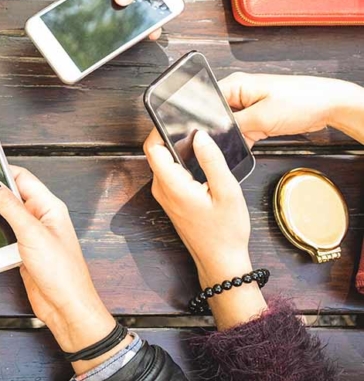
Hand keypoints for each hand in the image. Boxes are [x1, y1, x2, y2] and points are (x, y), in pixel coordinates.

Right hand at [0, 167, 117, 370]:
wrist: (66, 308)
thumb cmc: (61, 272)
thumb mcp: (32, 233)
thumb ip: (10, 206)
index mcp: (49, 206)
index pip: (23, 178)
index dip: (2, 171)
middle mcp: (41, 218)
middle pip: (12, 195)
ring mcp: (32, 235)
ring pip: (6, 216)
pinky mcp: (23, 251)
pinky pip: (4, 235)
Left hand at [144, 130, 266, 327]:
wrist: (220, 261)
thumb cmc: (225, 231)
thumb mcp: (227, 192)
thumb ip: (212, 161)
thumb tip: (200, 136)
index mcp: (171, 185)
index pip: (152, 148)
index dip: (160, 130)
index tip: (177, 119)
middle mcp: (162, 189)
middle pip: (157, 153)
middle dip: (172, 137)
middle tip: (195, 128)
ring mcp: (165, 196)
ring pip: (164, 163)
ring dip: (178, 151)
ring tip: (201, 142)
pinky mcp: (171, 200)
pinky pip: (170, 174)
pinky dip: (181, 163)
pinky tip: (200, 161)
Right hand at [219, 72, 363, 145]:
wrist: (330, 106)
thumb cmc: (302, 101)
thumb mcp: (262, 117)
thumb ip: (234, 125)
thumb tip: (215, 133)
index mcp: (236, 84)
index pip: (207, 101)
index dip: (204, 119)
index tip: (206, 134)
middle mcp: (240, 92)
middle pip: (218, 115)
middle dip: (221, 130)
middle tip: (227, 140)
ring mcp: (249, 105)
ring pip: (230, 125)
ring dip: (236, 136)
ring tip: (245, 139)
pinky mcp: (258, 115)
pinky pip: (243, 129)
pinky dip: (245, 139)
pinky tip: (249, 145)